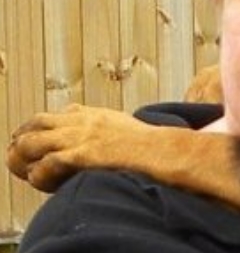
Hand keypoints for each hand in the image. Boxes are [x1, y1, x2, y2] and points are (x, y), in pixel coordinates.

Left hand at [7, 104, 157, 190]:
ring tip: (28, 172)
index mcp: (94, 114)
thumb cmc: (149, 145)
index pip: (56, 114)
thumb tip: (102, 128)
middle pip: (36, 123)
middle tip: (20, 156)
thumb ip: (106, 125)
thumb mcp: (125, 125)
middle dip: (23, 139)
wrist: (161, 152)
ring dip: (24, 158)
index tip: (35, 140)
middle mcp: (83, 121)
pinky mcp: (83, 155)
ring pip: (33, 142)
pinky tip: (43, 182)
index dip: (39, 128)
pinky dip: (39, 174)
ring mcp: (81, 137)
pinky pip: (47, 163)